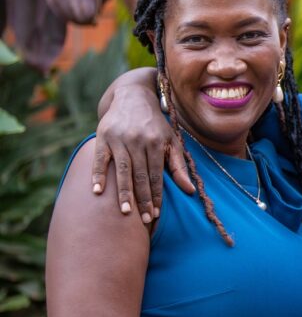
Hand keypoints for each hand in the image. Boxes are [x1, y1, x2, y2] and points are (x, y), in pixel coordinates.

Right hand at [92, 80, 192, 222]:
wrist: (133, 97)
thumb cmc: (155, 125)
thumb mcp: (171, 141)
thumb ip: (179, 166)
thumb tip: (190, 191)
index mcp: (155, 143)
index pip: (156, 175)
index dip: (157, 195)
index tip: (157, 214)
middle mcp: (138, 140)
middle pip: (140, 175)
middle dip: (143, 199)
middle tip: (145, 220)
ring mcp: (119, 138)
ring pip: (123, 170)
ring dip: (123, 192)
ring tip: (125, 213)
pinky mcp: (103, 136)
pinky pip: (100, 159)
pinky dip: (98, 175)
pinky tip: (97, 192)